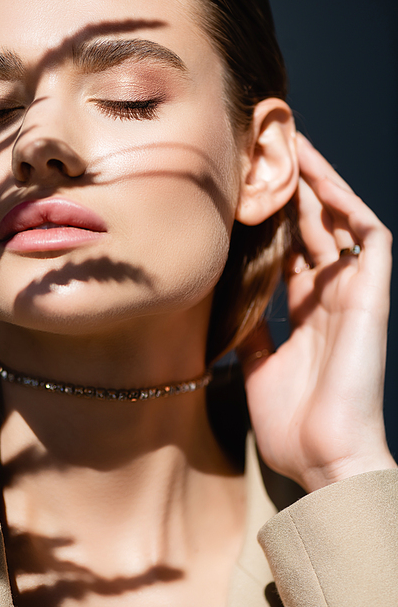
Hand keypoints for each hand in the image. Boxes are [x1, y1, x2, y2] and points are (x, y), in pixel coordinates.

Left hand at [239, 134, 395, 491]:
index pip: (293, 253)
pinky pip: (369, 240)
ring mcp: (354, 296)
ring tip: (295, 148)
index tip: (246, 195)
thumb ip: (254, 329)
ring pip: (342, 224)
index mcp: (308, 314)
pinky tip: (323, 180)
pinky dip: (349, 208)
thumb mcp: (260, 365)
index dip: (275, 222)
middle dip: (294, 192)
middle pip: (315, 230)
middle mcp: (332, 298)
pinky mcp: (372, 298)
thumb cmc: (294, 423)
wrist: (323, 458)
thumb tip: (234, 304)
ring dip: (321, 186)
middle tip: (268, 155)